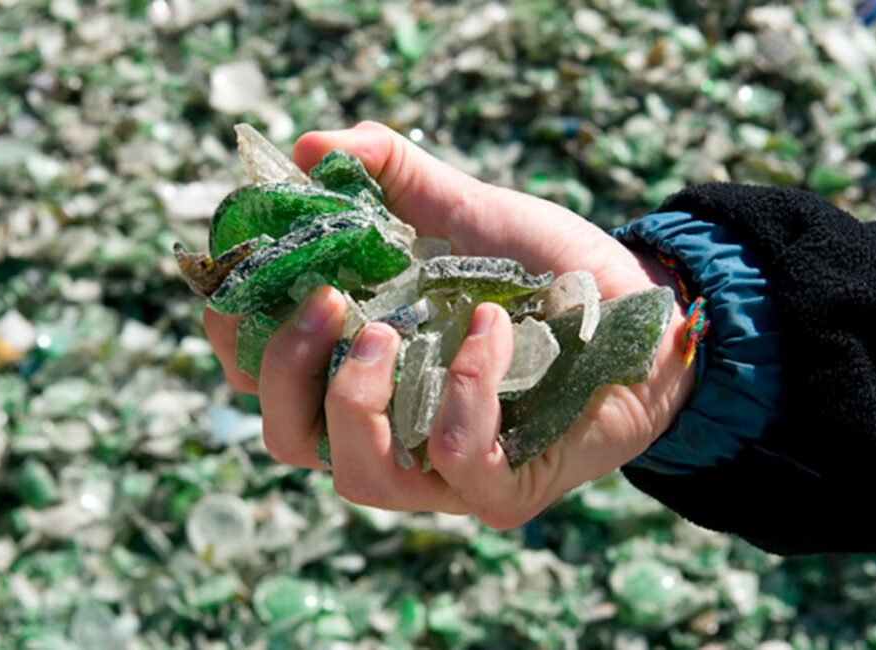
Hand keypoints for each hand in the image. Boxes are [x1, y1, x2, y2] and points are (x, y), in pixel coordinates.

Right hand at [204, 121, 694, 526]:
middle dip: (283, 370)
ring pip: (356, 476)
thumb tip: (310, 148)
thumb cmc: (545, 268)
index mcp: (359, 369)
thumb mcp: (464, 211)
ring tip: (389, 329)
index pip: (260, 378)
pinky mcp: (501, 490)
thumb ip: (391, 175)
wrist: (639, 307)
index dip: (236, 333)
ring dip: (357, 397)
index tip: (253, 270)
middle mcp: (386, 429)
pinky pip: (457, 460)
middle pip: (285, 438)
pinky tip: (491, 328)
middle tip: (322, 298)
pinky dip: (464, 389)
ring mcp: (440, 474)